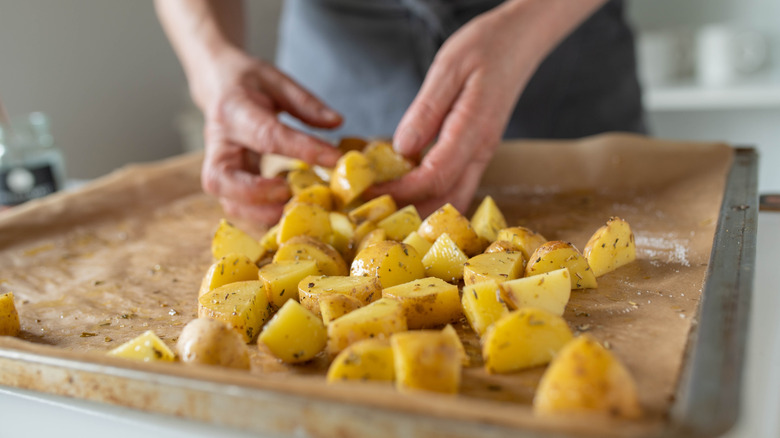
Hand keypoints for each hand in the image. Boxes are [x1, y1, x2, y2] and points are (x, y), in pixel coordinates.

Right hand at [196, 49, 342, 224]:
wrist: (214, 83)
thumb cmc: (247, 82)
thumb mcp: (277, 79)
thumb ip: (305, 103)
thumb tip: (336, 123)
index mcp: (233, 111)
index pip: (267, 135)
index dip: (301, 149)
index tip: (334, 158)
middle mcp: (219, 143)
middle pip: (221, 179)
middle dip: (257, 194)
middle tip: (291, 193)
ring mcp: (218, 165)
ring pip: (227, 199)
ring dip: (260, 211)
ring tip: (296, 206)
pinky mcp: (226, 179)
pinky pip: (238, 204)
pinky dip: (261, 213)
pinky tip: (288, 209)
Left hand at [371, 0, 604, 215]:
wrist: (520, 41)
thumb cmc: (485, 47)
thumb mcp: (448, 68)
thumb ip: (426, 111)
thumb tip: (402, 149)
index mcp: (472, 130)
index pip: (434, 178)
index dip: (400, 192)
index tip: (370, 193)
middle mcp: (480, 151)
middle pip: (445, 200)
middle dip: (409, 213)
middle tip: (372, 213)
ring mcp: (481, 154)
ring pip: (452, 198)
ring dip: (420, 209)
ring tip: (384, 206)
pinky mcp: (477, 152)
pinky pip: (455, 185)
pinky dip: (431, 195)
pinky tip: (407, 190)